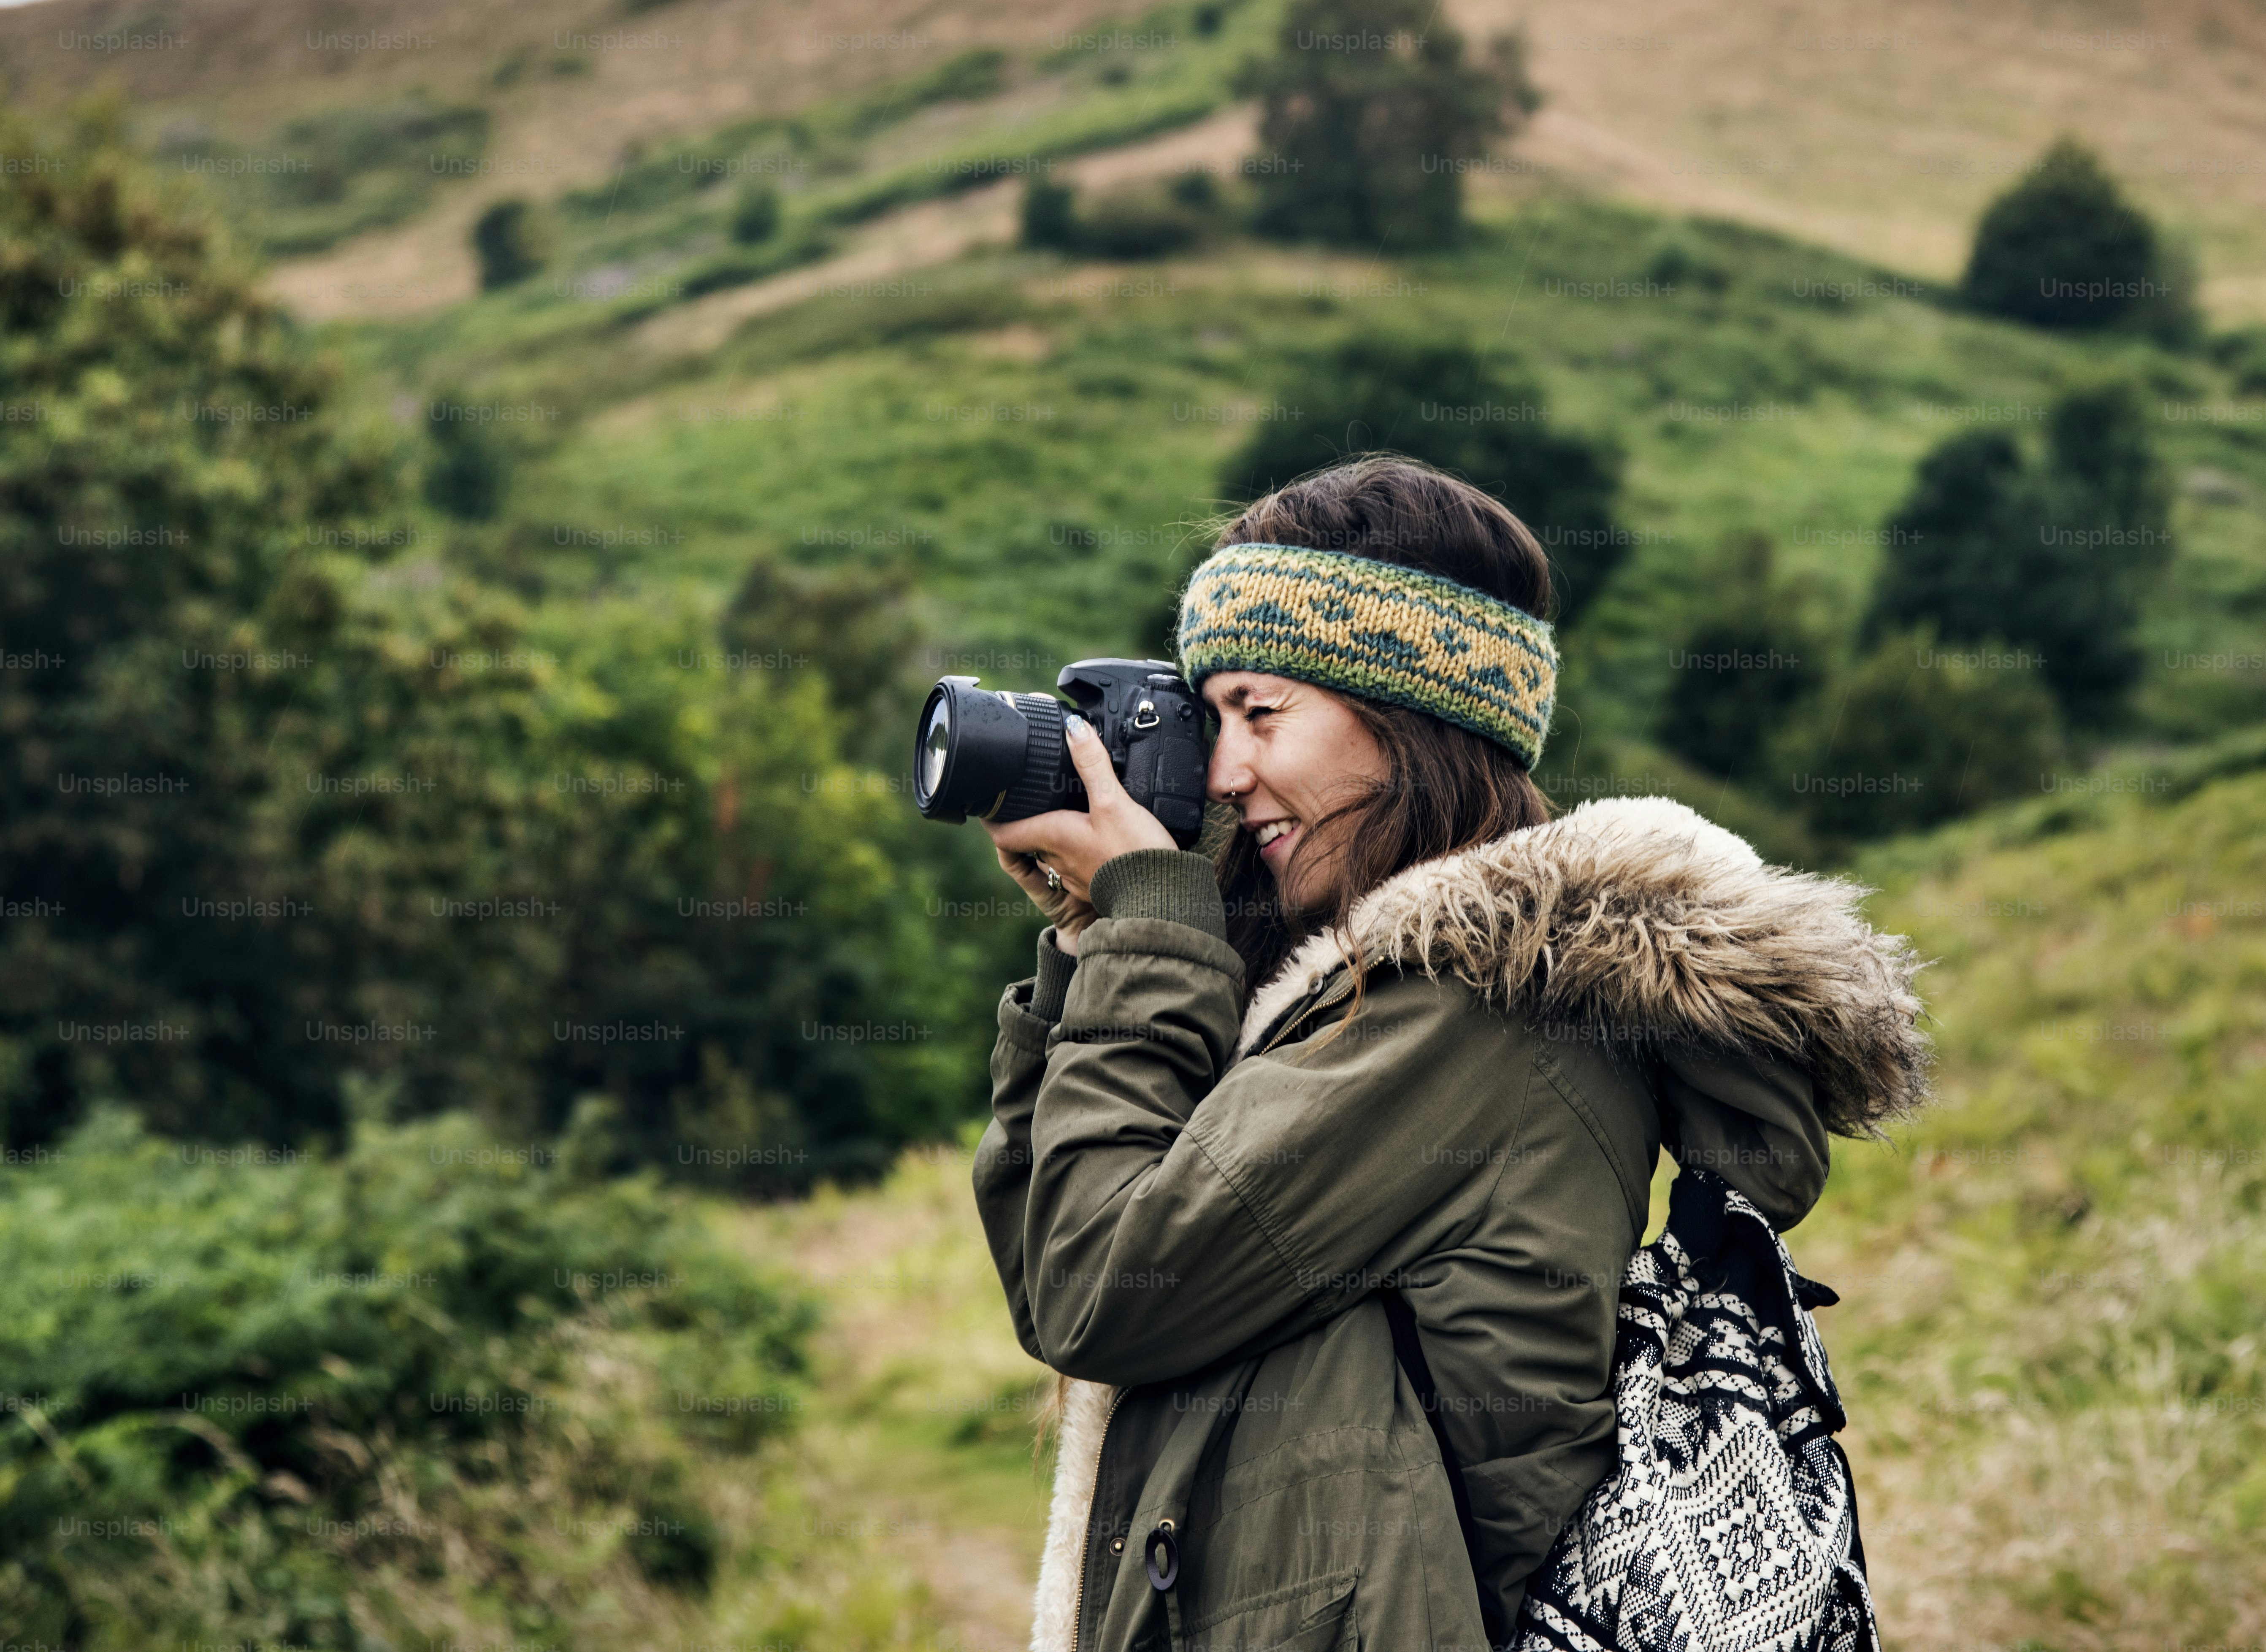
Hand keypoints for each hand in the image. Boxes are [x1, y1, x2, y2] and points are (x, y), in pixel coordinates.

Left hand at [984, 715, 1176, 952]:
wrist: (1161, 898)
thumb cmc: (1133, 853)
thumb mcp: (1113, 801)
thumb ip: (1092, 764)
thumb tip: (1073, 728)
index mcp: (1051, 837)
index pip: (1002, 831)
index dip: (990, 816)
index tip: (986, 799)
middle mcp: (1056, 858)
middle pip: (1027, 836)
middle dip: (1026, 816)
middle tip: (1030, 792)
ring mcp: (1074, 873)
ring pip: (1050, 849)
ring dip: (1051, 830)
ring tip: (1061, 806)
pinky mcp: (1095, 880)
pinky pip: (1075, 860)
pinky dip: (1075, 844)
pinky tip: (1093, 831)